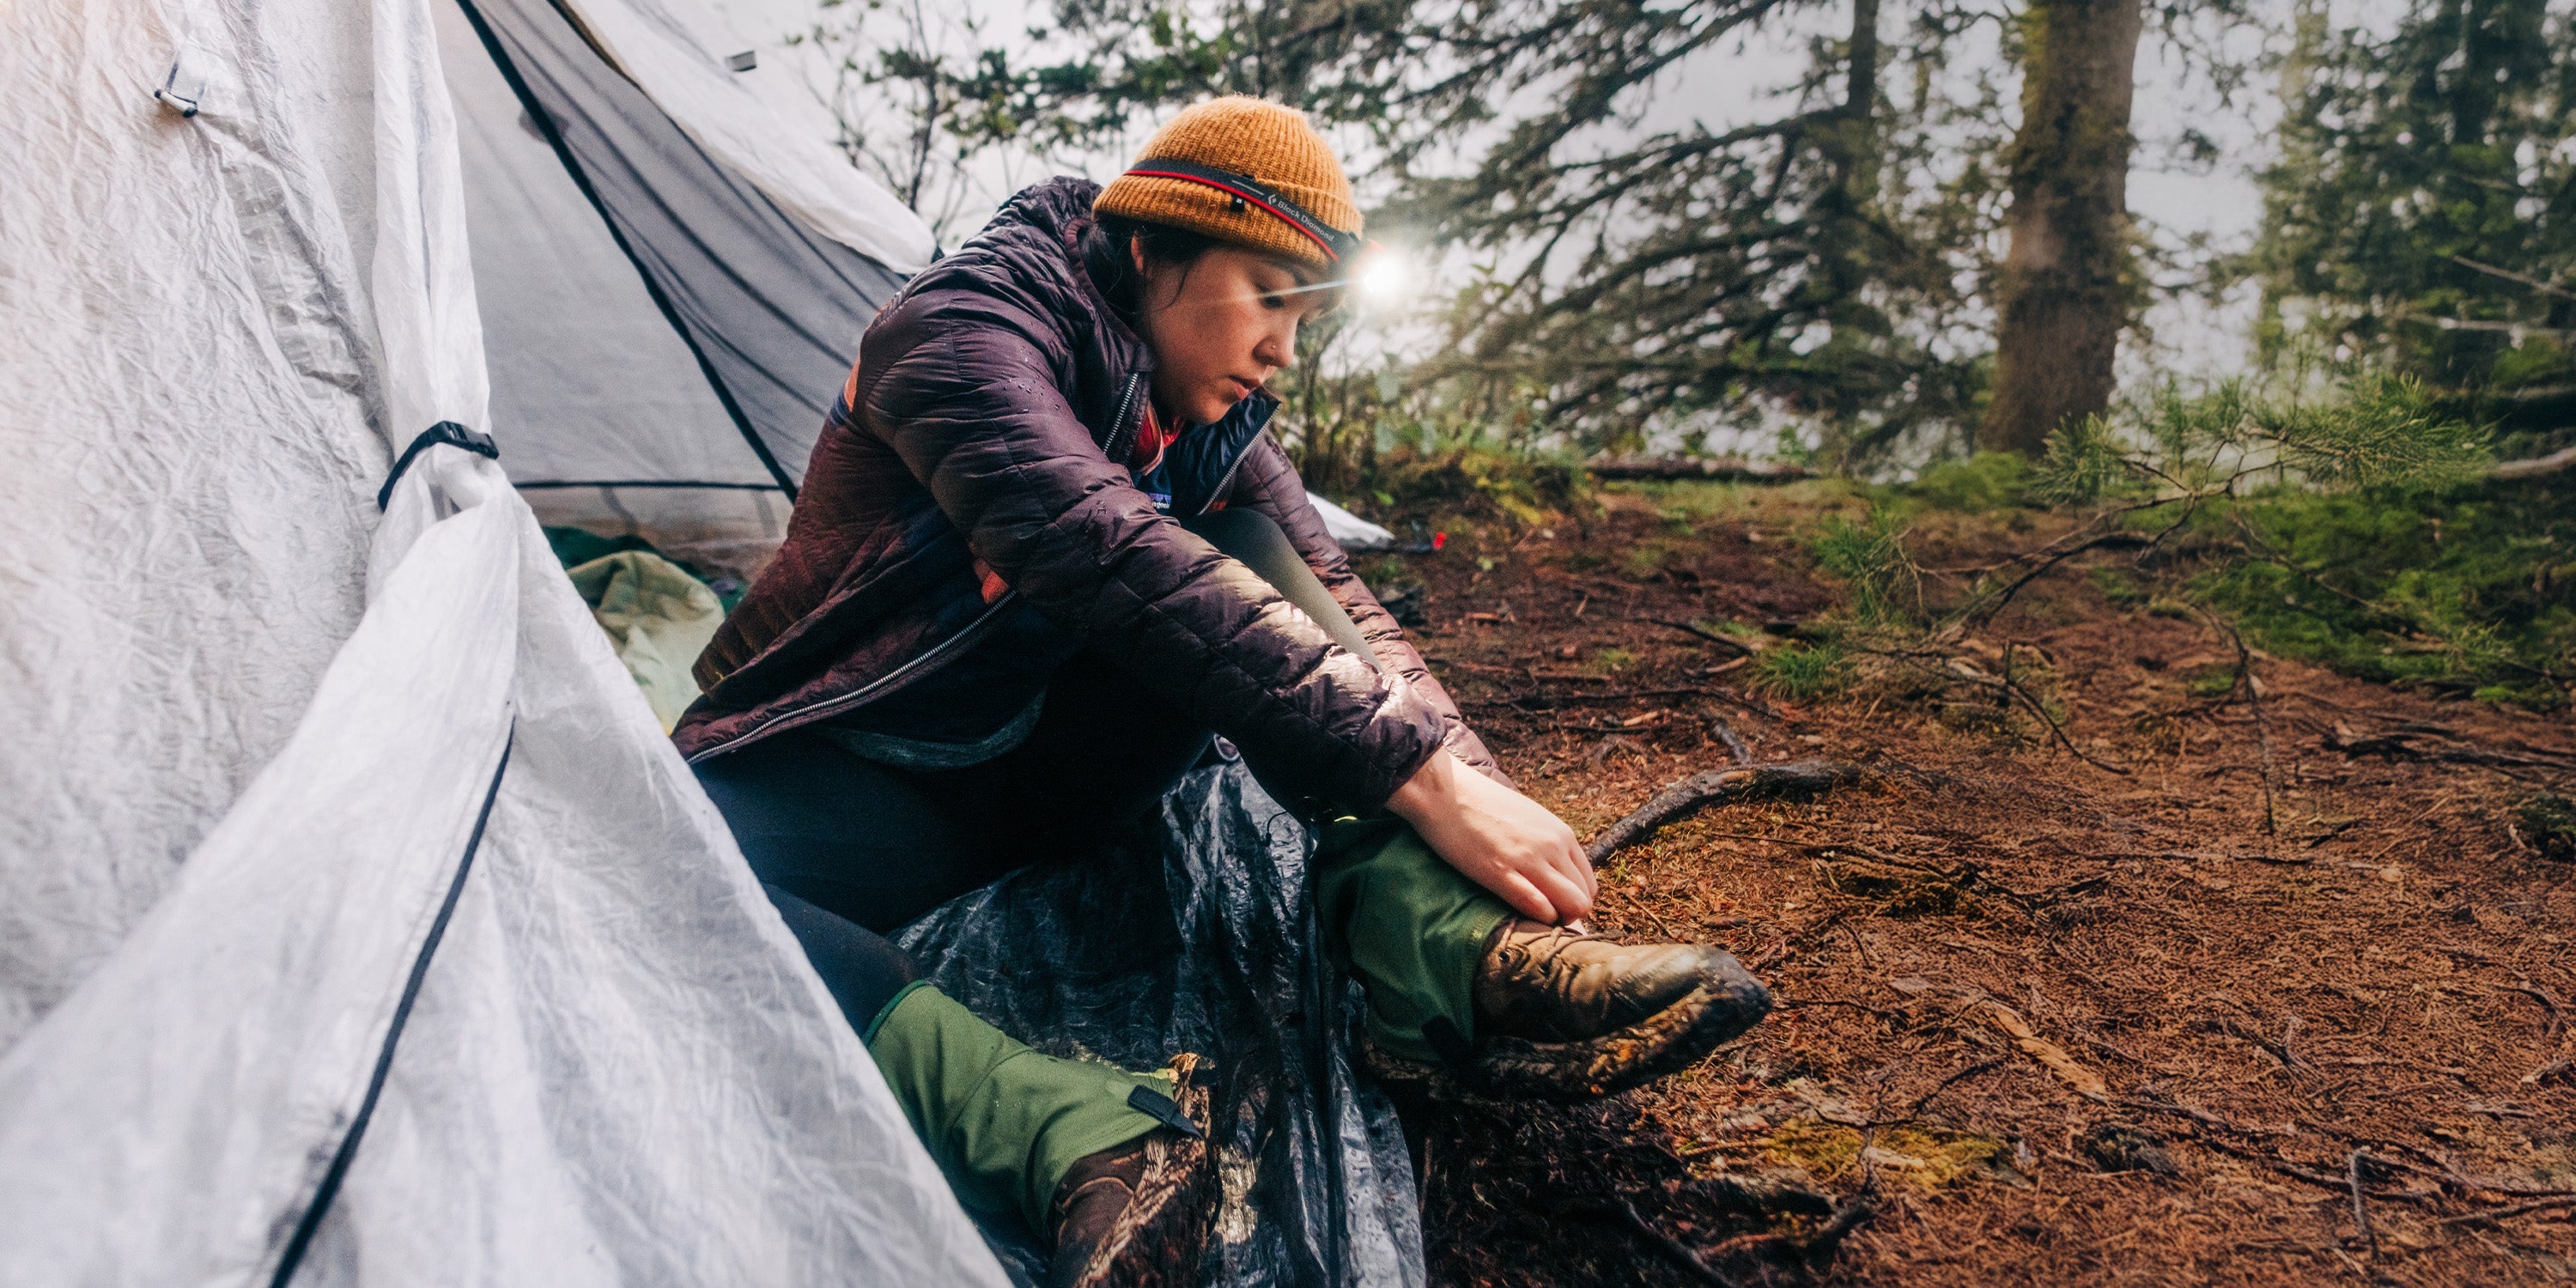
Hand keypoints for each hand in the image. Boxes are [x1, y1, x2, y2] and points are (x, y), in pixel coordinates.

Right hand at [1385, 751, 1595, 923]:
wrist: (1444, 790)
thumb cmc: (1480, 806)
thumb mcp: (1528, 818)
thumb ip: (1545, 843)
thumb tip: (1552, 872)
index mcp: (1561, 833)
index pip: (1588, 883)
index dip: (1572, 902)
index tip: (1551, 907)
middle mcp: (1553, 845)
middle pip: (1583, 899)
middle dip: (1567, 916)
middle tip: (1540, 917)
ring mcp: (1529, 858)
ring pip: (1572, 906)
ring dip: (1555, 921)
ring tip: (1530, 919)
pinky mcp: (1501, 871)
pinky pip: (1538, 906)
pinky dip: (1536, 919)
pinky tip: (1518, 915)